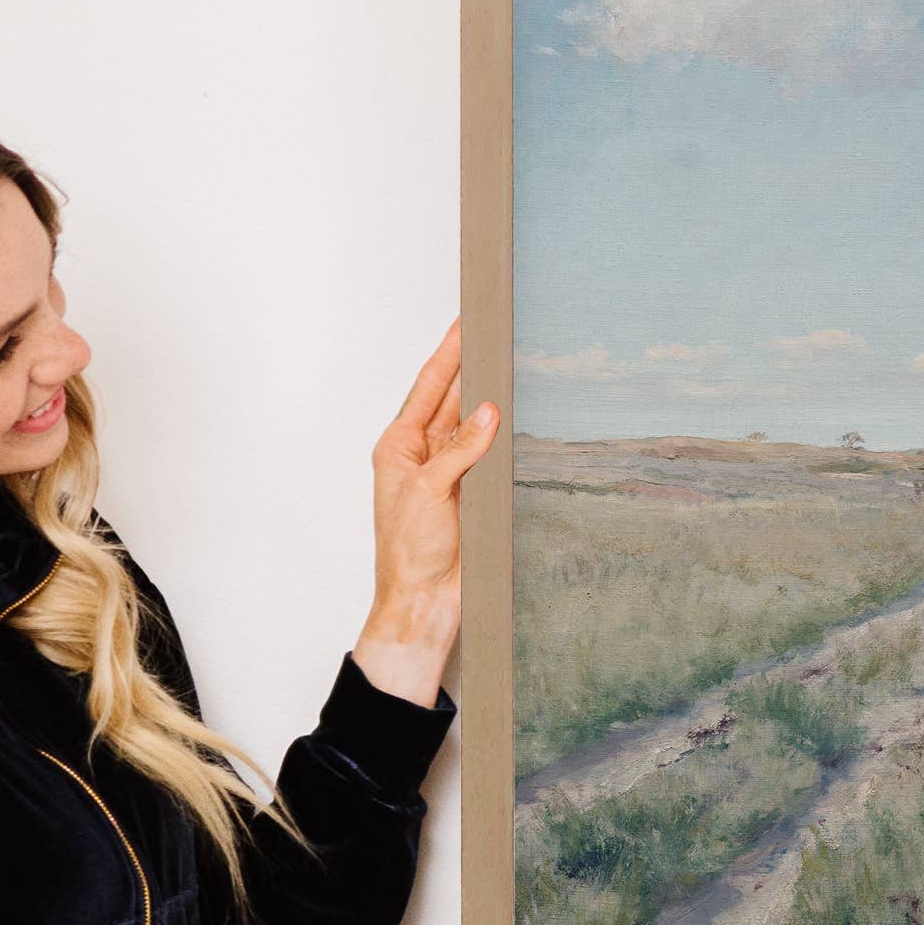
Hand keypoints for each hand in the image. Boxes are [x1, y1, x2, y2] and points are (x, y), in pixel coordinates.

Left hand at [355, 323, 495, 707]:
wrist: (425, 602)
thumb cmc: (410, 554)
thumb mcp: (429, 492)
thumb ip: (459, 450)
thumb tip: (488, 412)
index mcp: (400, 446)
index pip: (430, 387)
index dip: (450, 352)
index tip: (466, 322)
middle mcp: (424, 454)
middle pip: (453, 397)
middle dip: (474, 365)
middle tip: (496, 331)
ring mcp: (452, 473)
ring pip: (476, 424)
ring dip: (493, 397)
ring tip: (514, 363)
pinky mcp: (474, 493)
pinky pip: (493, 453)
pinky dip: (507, 434)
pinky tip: (523, 416)